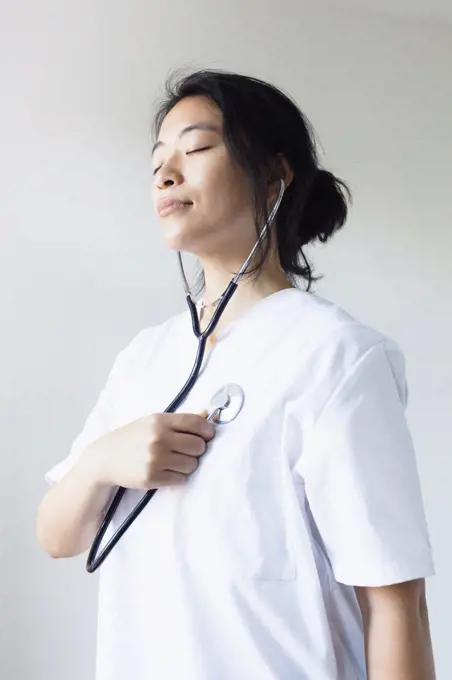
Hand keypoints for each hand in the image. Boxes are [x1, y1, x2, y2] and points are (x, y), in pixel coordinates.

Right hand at [89, 412, 214, 489]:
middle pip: (198, 446)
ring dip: (188, 464)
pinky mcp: (152, 478)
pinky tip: (167, 470)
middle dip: (197, 449)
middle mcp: (158, 439)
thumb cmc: (132, 438)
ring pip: (192, 464)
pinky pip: (181, 478)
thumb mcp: (152, 422)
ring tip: (175, 461)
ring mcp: (155, 459)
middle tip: (188, 450)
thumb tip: (206, 413)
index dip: (207, 430)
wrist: (105, 459)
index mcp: (159, 421)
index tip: (208, 435)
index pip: (196, 423)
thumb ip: (180, 420)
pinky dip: (178, 476)